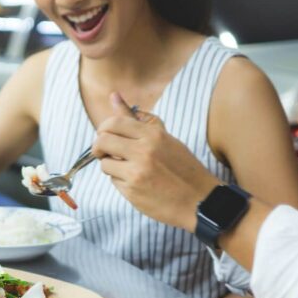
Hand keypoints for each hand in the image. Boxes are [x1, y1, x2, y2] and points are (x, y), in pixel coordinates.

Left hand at [92, 93, 220, 231]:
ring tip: (128, 169)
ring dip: (111, 165)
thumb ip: (137, 119)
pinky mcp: (132, 191)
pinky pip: (113, 181)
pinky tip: (137, 183)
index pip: (114, 123)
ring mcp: (137, 172)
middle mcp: (144, 151)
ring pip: (105, 163)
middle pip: (102, 141)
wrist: (199, 201)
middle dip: (98, 147)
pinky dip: (121, 181)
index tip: (106, 135)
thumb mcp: (164, 138)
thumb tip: (113, 96)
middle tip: (104, 151)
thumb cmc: (182, 168)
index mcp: (153, 135)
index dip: (104, 128)